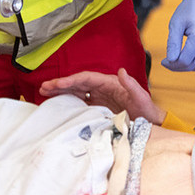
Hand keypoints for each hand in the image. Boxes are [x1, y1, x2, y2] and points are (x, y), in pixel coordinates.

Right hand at [40, 68, 165, 123]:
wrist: (150, 123)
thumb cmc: (147, 110)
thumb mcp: (141, 98)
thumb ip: (132, 85)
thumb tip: (122, 71)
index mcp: (111, 83)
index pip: (87, 79)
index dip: (72, 80)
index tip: (58, 84)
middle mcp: (103, 88)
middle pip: (78, 83)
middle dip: (61, 84)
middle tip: (44, 87)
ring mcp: (99, 97)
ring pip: (76, 91)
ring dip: (61, 91)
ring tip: (45, 92)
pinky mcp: (98, 107)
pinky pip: (80, 102)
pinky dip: (68, 101)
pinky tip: (57, 103)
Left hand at [163, 0, 194, 71]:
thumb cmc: (189, 9)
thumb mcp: (176, 24)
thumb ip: (173, 43)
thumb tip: (170, 61)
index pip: (185, 61)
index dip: (172, 65)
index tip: (163, 61)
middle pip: (192, 65)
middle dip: (178, 66)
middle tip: (168, 61)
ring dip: (187, 66)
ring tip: (178, 57)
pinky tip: (189, 55)